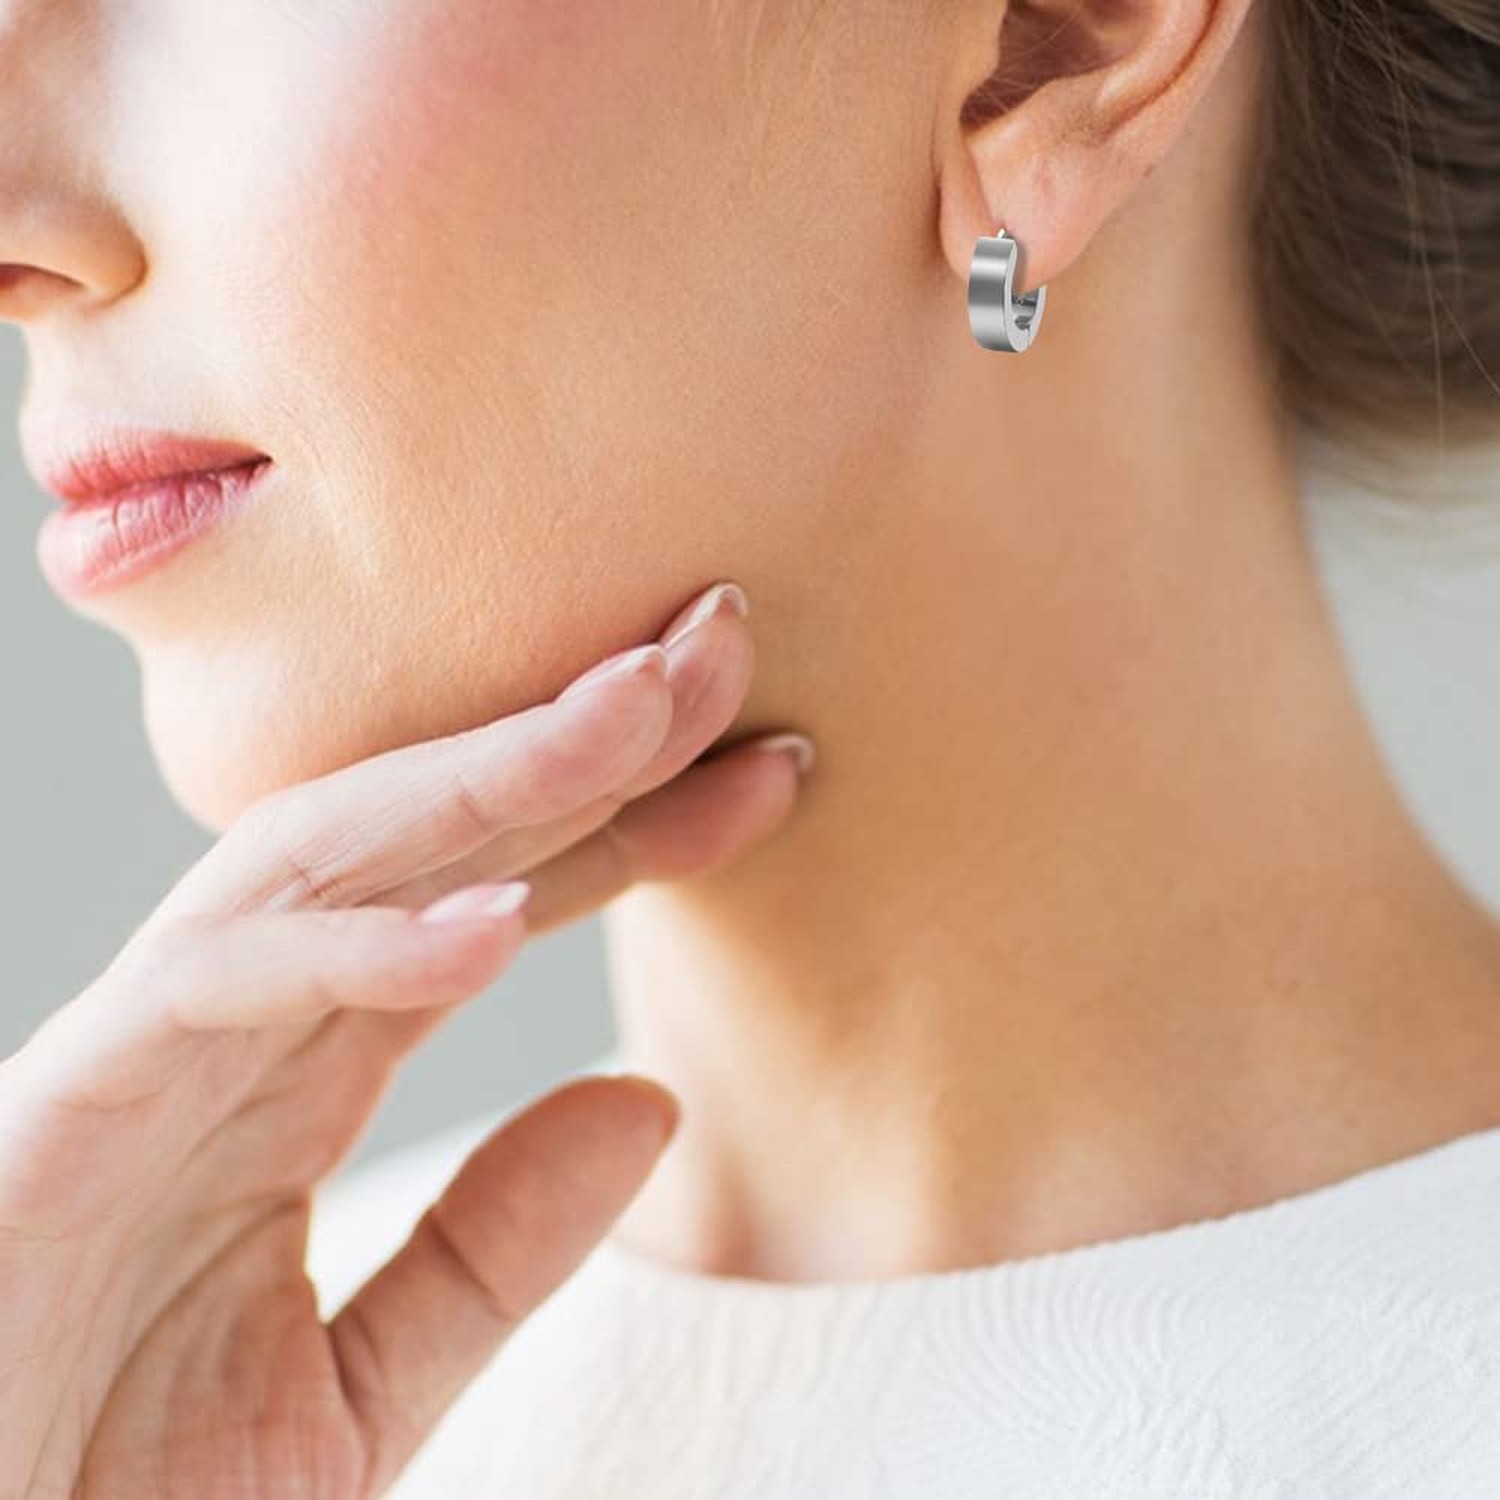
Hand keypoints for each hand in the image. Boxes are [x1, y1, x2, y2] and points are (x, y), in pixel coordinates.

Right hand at [0, 579, 809, 1498]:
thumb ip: (495, 1246)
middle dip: (581, 731)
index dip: (638, 825)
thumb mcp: (361, 1385)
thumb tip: (652, 1097)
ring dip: (489, 770)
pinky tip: (497, 925)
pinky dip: (357, 945)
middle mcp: (240, 1024)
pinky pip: (219, 983)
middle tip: (721, 645)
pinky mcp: (68, 1109)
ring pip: (328, 850)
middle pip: (431, 833)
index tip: (775, 773)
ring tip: (638, 712)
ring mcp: (151, 1050)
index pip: (498, 896)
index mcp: (310, 1069)